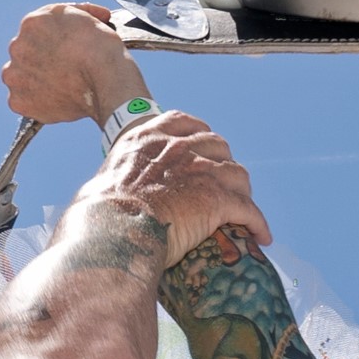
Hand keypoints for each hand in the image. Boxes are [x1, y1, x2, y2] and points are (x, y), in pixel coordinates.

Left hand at [2, 3, 149, 123]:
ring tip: (62, 88)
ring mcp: (15, 74)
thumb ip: (70, 20)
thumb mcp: (87, 19)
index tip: (69, 50)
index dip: (56, 40)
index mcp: (32, 22)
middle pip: (27, 53)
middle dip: (43, 60)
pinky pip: (25, 101)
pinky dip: (38, 103)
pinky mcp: (19, 100)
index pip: (40, 31)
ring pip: (22, 77)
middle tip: (66, 71)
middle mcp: (18, 46)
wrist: (107, 82)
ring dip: (36, 80)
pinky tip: (57, 101)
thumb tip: (72, 28)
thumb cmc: (103, 51)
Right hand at [76, 112, 271, 266]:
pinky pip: (248, 209)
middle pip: (217, 146)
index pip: (183, 122)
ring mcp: (201, 171)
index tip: (204, 147)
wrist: (111, 231)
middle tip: (223, 185)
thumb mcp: (103, 181)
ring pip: (238, 175)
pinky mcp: (217, 200)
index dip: (199, 134)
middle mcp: (178, 148)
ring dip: (242, 192)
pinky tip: (262, 235)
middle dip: (223, 164)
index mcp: (148, 139)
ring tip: (243, 211)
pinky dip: (258, 222)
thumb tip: (103, 198)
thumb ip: (117, 179)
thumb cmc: (97, 217)